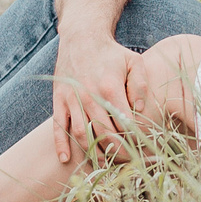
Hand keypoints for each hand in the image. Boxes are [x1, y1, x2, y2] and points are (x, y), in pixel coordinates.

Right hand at [52, 35, 139, 165]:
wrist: (81, 37)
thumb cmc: (112, 53)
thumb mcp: (134, 61)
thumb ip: (141, 85)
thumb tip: (141, 110)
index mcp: (110, 88)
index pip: (124, 123)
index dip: (134, 138)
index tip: (142, 148)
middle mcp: (89, 96)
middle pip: (104, 134)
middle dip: (117, 151)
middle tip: (127, 161)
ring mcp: (72, 99)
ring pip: (82, 134)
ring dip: (93, 153)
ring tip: (104, 164)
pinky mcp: (59, 100)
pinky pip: (58, 126)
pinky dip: (60, 144)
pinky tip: (65, 159)